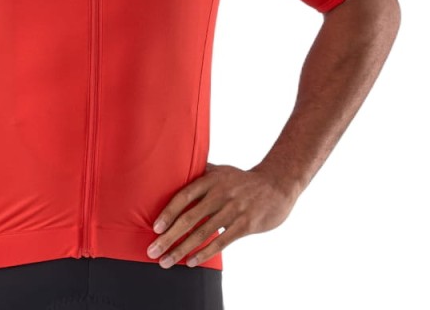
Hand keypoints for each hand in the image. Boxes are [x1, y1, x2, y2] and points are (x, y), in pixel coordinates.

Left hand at [145, 163, 297, 268]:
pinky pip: (220, 242)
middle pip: (188, 218)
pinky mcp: (244, 225)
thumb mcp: (221, 171)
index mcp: (210, 180)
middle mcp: (219, 194)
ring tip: (167, 261)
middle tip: (152, 251)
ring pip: (202, 233)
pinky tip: (191, 262)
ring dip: (181, 249)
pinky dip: (204, 253)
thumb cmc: (242, 180)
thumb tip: (176, 168)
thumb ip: (201, 172)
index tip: (155, 228)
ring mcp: (232, 210)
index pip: (183, 196)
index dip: (168, 212)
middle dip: (168, 237)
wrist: (276, 186)